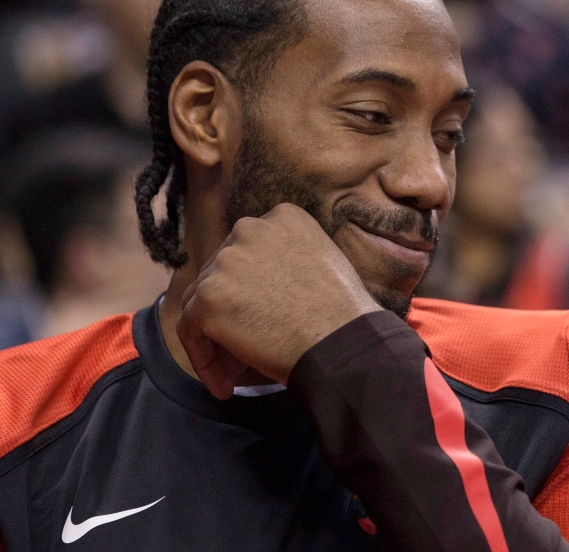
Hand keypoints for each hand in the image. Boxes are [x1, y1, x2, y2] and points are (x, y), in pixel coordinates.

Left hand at [178, 203, 381, 398]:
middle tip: (244, 350)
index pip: (249, 252)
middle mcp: (250, 228)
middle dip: (230, 312)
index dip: (249, 288)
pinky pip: (190, 330)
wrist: (342, 343)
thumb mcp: (323, 262)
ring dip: (216, 338)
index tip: (260, 318)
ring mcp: (226, 260)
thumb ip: (286, 260)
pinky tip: (224, 386)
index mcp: (283, 217)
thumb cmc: (343, 315)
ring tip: (236, 372)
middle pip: (221, 273)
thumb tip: (256, 285)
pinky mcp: (208, 295)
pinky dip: (203, 359)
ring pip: (201, 301)